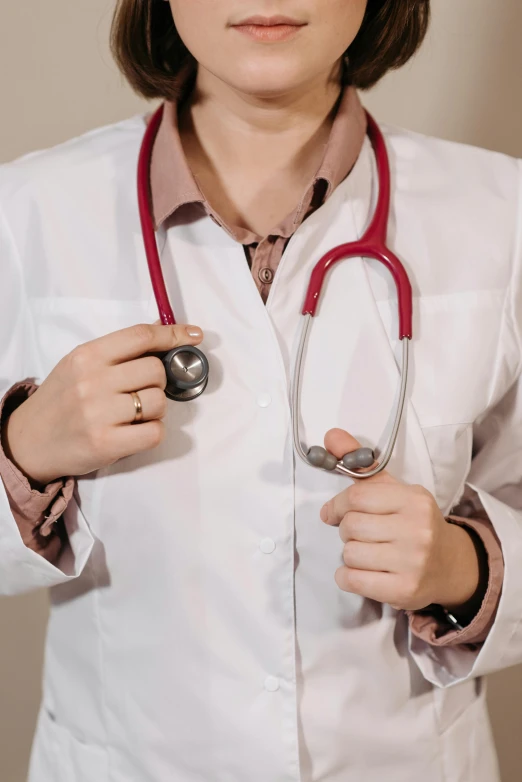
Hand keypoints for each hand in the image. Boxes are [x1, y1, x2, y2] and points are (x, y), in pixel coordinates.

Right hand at [2, 320, 203, 486]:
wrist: (29, 441)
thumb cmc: (61, 400)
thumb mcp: (80, 364)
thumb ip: (118, 350)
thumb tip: (162, 331)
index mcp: (87, 356)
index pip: (141, 336)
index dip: (173, 335)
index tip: (194, 336)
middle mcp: (92, 381)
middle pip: (156, 370)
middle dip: (158, 381)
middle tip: (141, 391)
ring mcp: (98, 413)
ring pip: (158, 402)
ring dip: (155, 409)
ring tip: (134, 414)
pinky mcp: (106, 443)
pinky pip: (155, 432)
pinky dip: (152, 432)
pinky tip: (135, 431)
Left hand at [320, 428, 480, 611]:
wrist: (449, 565)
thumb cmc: (412, 523)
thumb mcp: (392, 489)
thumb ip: (360, 462)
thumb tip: (330, 435)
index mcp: (414, 499)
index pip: (356, 496)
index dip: (338, 505)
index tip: (335, 512)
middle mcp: (417, 529)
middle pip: (351, 526)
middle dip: (348, 531)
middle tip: (362, 535)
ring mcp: (413, 562)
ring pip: (349, 554)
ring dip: (350, 555)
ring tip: (368, 554)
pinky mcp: (404, 590)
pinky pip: (353, 580)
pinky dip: (347, 577)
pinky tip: (361, 572)